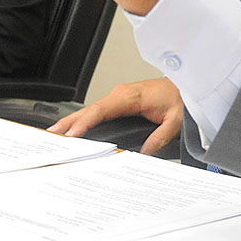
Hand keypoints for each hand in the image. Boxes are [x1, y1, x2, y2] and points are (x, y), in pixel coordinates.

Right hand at [49, 77, 182, 155]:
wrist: (187, 86)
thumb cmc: (180, 98)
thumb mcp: (174, 121)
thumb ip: (159, 138)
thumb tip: (143, 154)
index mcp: (130, 96)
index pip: (101, 110)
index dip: (84, 122)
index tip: (71, 134)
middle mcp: (120, 94)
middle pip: (89, 110)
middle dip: (69, 122)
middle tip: (52, 134)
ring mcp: (118, 97)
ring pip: (91, 111)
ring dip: (74, 121)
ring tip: (57, 134)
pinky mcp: (120, 102)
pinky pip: (98, 112)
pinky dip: (84, 120)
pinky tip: (76, 129)